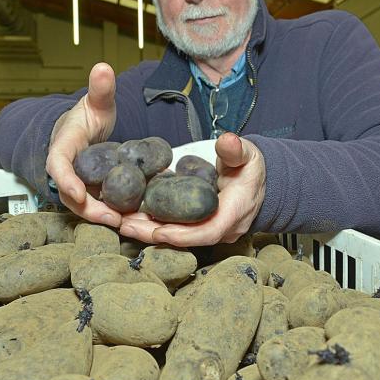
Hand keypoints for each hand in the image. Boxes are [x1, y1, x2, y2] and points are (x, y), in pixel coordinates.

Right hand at [45, 62, 122, 226]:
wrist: (84, 132)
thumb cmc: (86, 118)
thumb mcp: (96, 103)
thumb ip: (100, 89)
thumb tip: (103, 68)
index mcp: (63, 148)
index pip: (58, 165)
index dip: (66, 180)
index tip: (78, 192)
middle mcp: (67, 171)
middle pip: (71, 195)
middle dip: (90, 210)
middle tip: (113, 218)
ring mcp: (78, 184)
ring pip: (85, 206)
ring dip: (103, 217)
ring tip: (126, 225)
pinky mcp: (91, 194)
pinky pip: (99, 207)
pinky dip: (114, 215)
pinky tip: (134, 222)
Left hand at [119, 132, 265, 245]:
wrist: (260, 182)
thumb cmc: (251, 168)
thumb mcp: (248, 155)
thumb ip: (236, 150)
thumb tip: (228, 141)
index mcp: (234, 213)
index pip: (208, 232)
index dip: (182, 234)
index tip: (158, 231)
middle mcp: (221, 228)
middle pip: (185, 238)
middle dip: (153, 234)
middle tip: (123, 224)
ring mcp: (209, 229)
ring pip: (177, 235)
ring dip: (147, 230)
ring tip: (119, 220)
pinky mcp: (199, 226)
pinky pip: (175, 228)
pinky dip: (153, 223)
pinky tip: (129, 215)